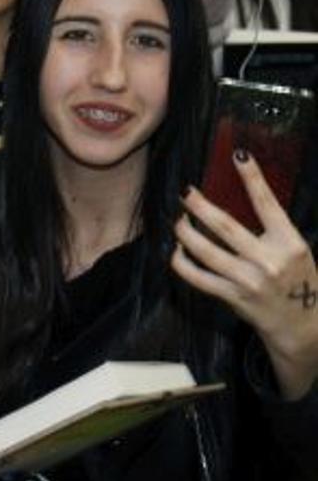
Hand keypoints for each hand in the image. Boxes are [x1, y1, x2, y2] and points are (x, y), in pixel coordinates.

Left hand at [172, 152, 317, 398]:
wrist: (302, 325)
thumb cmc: (297, 278)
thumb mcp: (295, 250)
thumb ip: (271, 229)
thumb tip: (236, 195)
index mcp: (290, 244)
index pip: (268, 204)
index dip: (253, 178)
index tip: (238, 154)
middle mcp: (269, 261)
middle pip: (224, 226)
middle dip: (200, 205)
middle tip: (186, 191)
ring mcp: (248, 281)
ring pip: (204, 250)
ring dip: (185, 231)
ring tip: (179, 220)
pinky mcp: (232, 297)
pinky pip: (196, 276)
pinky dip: (180, 260)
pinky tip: (178, 249)